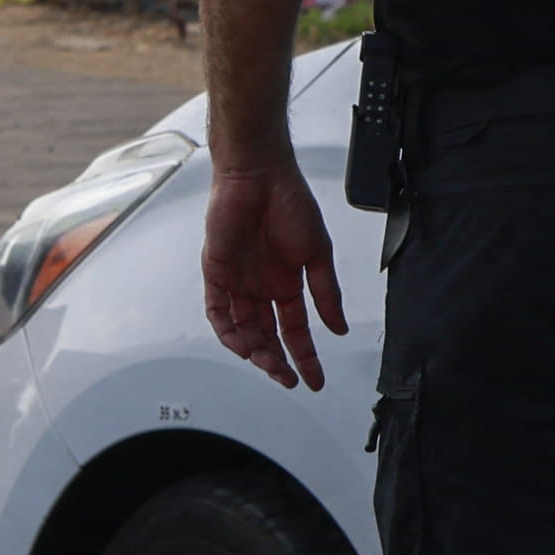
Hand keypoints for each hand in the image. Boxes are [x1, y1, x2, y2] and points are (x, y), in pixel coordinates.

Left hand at [202, 151, 349, 389]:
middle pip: (267, 336)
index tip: (315, 380)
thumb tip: (339, 328)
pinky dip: (227, 330)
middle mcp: (260, 286)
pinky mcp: (215, 270)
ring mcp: (237, 280)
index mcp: (287, 283)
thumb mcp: (317, 254)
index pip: (294, 330)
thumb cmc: (290, 203)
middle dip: (277, 361)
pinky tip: (241, 343)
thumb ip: (326, 294)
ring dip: (254, 350)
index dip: (305, 356)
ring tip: (267, 364)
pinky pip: (216, 309)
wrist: (259, 174)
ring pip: (242, 328)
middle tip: (288, 379)